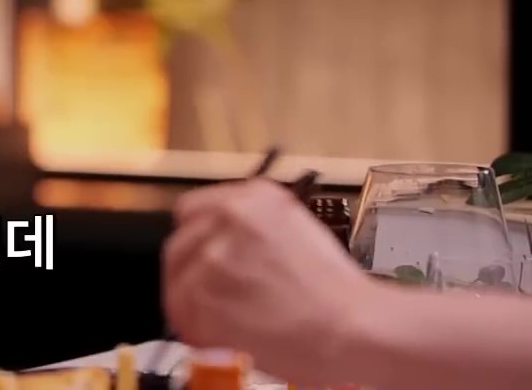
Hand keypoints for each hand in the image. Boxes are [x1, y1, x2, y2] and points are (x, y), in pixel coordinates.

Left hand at [161, 178, 384, 383]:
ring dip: (197, 302)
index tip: (206, 259)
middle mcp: (228, 215)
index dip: (201, 240)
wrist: (352, 329)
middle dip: (194, 271)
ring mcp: (211, 253)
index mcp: (254, 196)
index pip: (194, 209)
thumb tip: (224, 245)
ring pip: (178, 279)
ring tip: (230, 321)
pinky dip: (197, 327)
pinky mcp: (199, 293)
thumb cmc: (338, 293)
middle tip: (216, 297)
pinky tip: (225, 335)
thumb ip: (253, 229)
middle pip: (180, 242)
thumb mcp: (297, 232)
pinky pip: (179, 310)